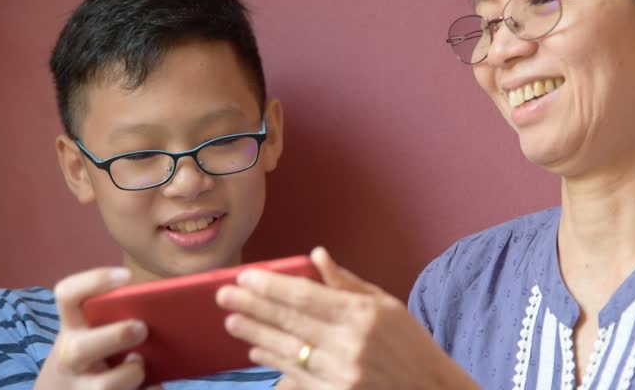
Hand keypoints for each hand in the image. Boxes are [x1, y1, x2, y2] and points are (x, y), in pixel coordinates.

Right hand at [34, 267, 161, 389]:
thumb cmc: (94, 351)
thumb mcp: (93, 331)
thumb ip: (117, 315)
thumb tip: (170, 306)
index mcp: (72, 326)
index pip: (67, 295)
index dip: (94, 281)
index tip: (127, 275)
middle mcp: (71, 357)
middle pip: (80, 348)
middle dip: (115, 336)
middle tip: (142, 328)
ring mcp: (81, 387)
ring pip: (103, 386)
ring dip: (130, 374)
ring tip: (142, 364)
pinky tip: (157, 387)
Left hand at [216, 248, 478, 389]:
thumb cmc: (410, 345)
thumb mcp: (386, 305)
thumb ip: (346, 283)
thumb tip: (317, 256)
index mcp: (362, 315)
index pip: (304, 296)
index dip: (270, 286)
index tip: (245, 277)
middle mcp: (349, 345)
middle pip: (289, 322)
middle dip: (252, 307)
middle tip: (223, 296)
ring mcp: (340, 376)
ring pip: (286, 351)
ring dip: (256, 336)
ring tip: (233, 322)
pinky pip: (295, 378)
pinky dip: (274, 363)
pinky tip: (257, 352)